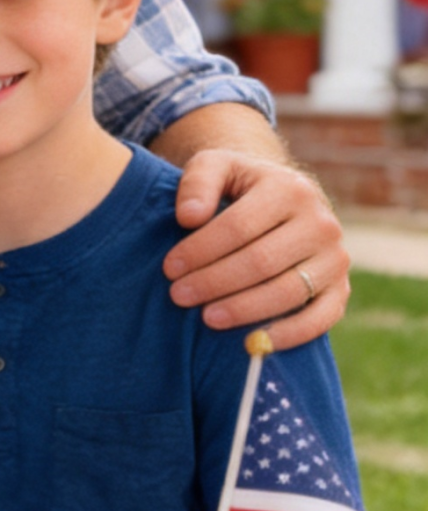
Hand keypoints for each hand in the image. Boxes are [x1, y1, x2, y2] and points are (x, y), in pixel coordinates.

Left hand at [163, 150, 348, 349]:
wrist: (281, 200)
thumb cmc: (238, 186)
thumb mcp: (216, 167)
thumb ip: (198, 182)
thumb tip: (189, 217)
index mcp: (290, 189)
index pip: (239, 227)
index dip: (200, 251)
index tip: (169, 268)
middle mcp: (321, 223)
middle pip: (262, 261)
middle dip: (214, 281)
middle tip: (178, 296)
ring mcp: (336, 258)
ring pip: (288, 291)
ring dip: (244, 309)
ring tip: (206, 318)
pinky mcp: (341, 289)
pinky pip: (321, 318)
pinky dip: (289, 334)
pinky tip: (252, 343)